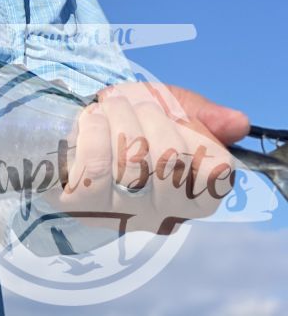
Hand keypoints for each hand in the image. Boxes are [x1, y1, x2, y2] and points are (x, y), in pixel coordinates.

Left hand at [47, 82, 247, 233]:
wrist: (80, 128)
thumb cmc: (133, 122)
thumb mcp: (172, 110)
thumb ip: (206, 117)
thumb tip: (239, 123)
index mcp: (196, 194)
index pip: (215, 170)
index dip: (191, 132)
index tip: (169, 115)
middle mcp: (164, 212)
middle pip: (169, 159)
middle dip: (148, 116)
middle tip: (131, 105)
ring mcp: (122, 213)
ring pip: (132, 164)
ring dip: (119, 119)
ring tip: (110, 108)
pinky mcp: (83, 205)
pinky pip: (95, 168)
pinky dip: (94, 131)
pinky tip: (92, 121)